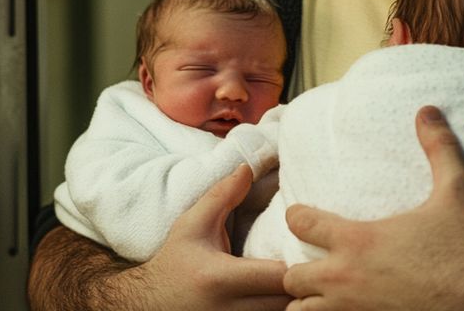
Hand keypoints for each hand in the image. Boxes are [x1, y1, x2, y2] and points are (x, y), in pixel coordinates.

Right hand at [108, 164, 289, 309]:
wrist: (147, 304)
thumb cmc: (175, 262)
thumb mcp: (192, 224)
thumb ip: (222, 196)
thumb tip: (248, 168)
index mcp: (221, 278)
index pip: (278, 276)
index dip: (299, 264)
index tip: (307, 249)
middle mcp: (229, 310)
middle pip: (287, 303)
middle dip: (305, 286)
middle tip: (316, 266)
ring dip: (296, 302)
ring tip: (306, 283)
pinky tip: (284, 297)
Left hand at [281, 106, 463, 309]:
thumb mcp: (456, 191)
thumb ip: (439, 148)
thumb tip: (428, 111)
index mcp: (358, 242)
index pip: (302, 224)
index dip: (298, 216)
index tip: (301, 215)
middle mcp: (345, 280)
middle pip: (292, 279)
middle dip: (299, 272)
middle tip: (312, 267)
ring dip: (307, 305)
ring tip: (320, 299)